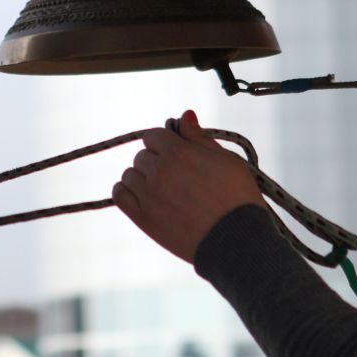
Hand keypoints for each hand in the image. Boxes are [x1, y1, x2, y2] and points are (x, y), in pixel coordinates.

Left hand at [113, 110, 267, 261]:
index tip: (175, 153)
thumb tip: (185, 115)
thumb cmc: (238, 198)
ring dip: (142, 177)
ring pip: (129, 174)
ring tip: (161, 189)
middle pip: (142, 155)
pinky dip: (126, 192)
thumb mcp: (227, 160)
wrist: (236, 241)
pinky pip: (119, 195)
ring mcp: (148, 195)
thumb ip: (200, 138)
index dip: (165, 143)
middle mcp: (159, 171)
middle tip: (175, 176)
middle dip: (156, 161)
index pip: (154, 136)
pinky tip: (141, 196)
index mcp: (179, 152)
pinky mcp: (143, 218)